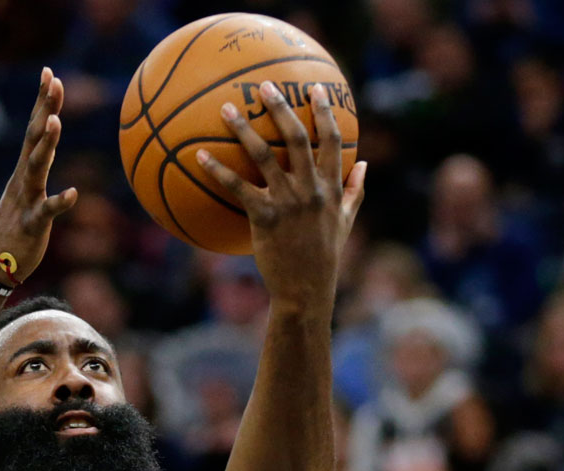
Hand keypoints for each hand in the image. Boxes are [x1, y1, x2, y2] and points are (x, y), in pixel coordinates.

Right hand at [0, 67, 77, 282]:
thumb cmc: (16, 226)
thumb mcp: (30, 187)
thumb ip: (41, 160)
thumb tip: (50, 134)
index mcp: (24, 170)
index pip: (34, 128)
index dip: (42, 102)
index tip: (49, 72)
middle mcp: (22, 180)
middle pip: (33, 138)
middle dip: (44, 110)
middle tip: (53, 81)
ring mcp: (25, 201)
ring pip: (35, 169)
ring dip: (45, 146)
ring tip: (55, 123)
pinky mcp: (30, 225)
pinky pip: (45, 212)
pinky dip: (58, 202)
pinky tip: (73, 193)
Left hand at [197, 83, 366, 315]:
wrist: (307, 290)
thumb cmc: (324, 256)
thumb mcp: (346, 222)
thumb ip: (355, 191)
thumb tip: (364, 163)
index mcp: (332, 188)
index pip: (332, 141)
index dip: (325, 112)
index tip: (315, 89)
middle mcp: (312, 190)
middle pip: (297, 138)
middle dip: (281, 108)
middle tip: (264, 86)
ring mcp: (288, 203)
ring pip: (264, 157)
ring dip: (243, 130)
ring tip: (226, 109)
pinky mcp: (265, 218)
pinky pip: (238, 188)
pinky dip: (218, 170)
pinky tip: (199, 156)